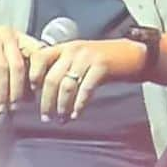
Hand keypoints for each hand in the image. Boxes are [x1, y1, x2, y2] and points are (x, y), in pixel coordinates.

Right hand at [0, 21, 43, 111]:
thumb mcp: (4, 62)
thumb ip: (18, 77)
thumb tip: (31, 100)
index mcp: (22, 40)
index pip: (39, 54)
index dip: (40, 73)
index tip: (37, 93)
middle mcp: (9, 36)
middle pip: (18, 65)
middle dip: (17, 90)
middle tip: (14, 107)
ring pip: (0, 67)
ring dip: (1, 90)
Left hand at [28, 38, 147, 120]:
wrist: (136, 53)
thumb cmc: (109, 59)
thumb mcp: (83, 58)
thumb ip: (65, 67)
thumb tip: (47, 88)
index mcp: (66, 47)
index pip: (39, 57)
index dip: (32, 76)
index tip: (31, 94)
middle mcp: (74, 50)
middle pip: (51, 78)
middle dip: (46, 101)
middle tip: (46, 116)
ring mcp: (88, 58)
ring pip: (67, 86)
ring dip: (62, 106)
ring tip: (61, 118)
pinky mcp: (102, 67)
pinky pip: (85, 89)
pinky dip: (79, 104)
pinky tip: (77, 114)